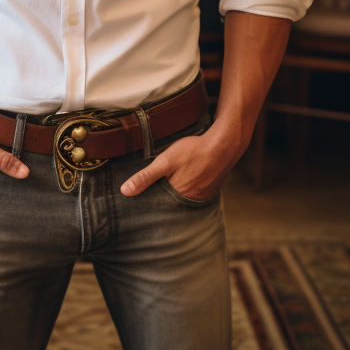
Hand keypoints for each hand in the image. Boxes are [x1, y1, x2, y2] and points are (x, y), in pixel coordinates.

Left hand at [119, 128, 236, 200]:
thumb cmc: (194, 151)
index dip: (150, 202)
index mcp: (178, 197)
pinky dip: (189, 187)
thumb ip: (145, 177)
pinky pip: (196, 191)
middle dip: (163, 198)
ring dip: (176, 193)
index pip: (159, 206)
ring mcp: (204, 195)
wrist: (225, 143)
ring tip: (168, 186)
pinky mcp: (211, 188)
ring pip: (184, 197)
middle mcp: (192, 200)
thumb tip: (125, 191)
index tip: (140, 201)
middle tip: (153, 192)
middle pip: (172, 203)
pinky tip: (186, 179)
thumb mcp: (165, 161)